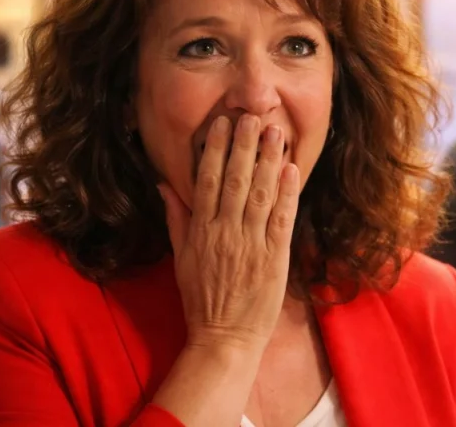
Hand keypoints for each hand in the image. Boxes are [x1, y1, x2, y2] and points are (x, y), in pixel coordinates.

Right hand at [160, 114, 299, 351]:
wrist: (224, 338)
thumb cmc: (202, 299)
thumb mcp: (181, 258)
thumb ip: (176, 219)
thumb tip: (164, 185)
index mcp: (201, 231)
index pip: (208, 181)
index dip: (216, 150)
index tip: (222, 124)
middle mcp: (225, 233)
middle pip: (235, 181)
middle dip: (244, 146)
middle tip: (252, 116)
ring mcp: (251, 244)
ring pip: (260, 194)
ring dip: (269, 161)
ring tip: (276, 133)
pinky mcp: (274, 258)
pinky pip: (281, 219)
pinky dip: (286, 194)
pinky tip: (291, 170)